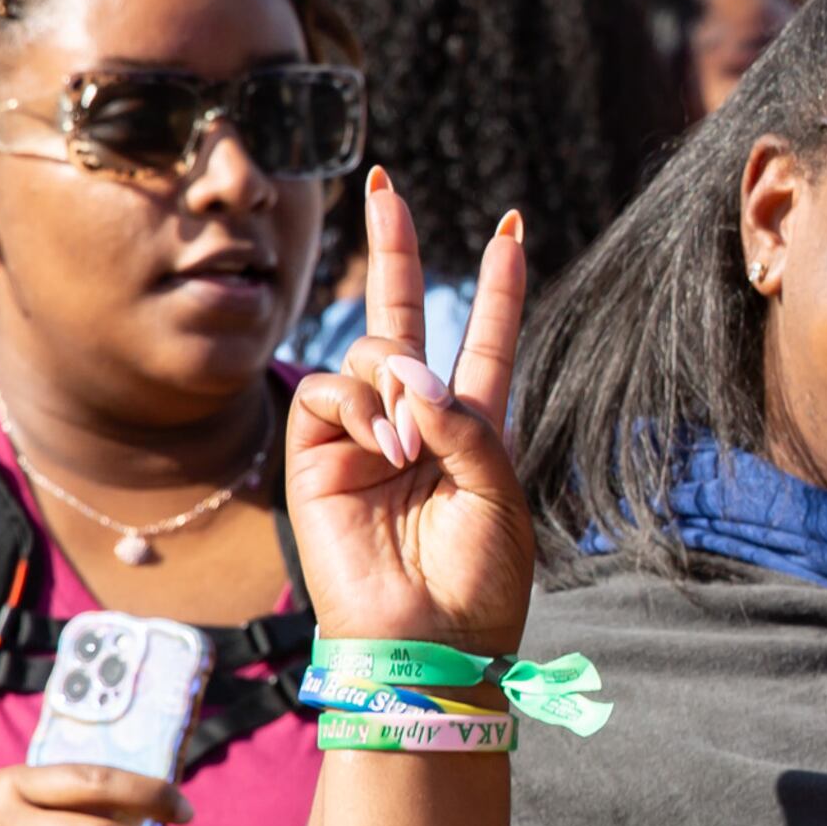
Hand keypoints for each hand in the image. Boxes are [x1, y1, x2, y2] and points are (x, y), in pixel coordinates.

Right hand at [288, 173, 535, 663]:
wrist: (429, 643)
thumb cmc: (478, 579)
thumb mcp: (500, 488)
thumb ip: (464, 419)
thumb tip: (407, 371)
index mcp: (473, 429)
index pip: (484, 341)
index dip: (498, 288)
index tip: (511, 230)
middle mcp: (414, 423)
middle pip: (401, 316)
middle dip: (393, 247)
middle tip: (382, 182)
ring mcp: (360, 437)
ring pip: (367, 355)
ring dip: (394, 381)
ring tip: (411, 442)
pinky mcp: (314, 459)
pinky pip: (326, 391)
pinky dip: (358, 404)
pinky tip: (382, 444)